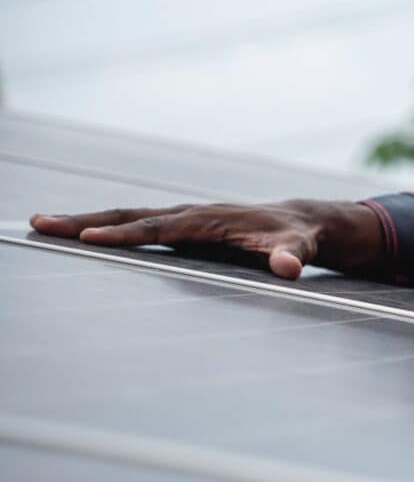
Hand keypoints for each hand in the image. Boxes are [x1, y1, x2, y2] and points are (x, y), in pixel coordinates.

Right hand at [29, 200, 383, 279]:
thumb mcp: (300, 248)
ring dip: (87, 221)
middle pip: (133, 215)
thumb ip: (293, 256)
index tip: (92, 238)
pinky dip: (105, 227)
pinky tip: (78, 235)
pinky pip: (137, 226)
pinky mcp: (182, 228)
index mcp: (211, 219)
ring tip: (42, 224)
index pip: (163, 227)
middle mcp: (192, 214)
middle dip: (87, 220)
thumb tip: (290, 268)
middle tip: (42, 223)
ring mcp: (185, 219)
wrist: (302, 221)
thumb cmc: (298, 237)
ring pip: (129, 217)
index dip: (129, 234)